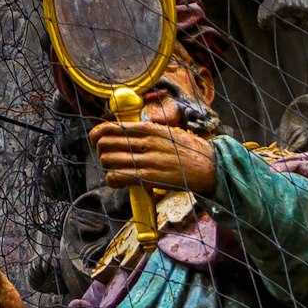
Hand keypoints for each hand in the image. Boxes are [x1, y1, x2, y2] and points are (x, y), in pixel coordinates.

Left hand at [90, 116, 219, 196]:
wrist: (210, 167)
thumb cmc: (189, 151)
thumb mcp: (167, 133)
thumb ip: (146, 132)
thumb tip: (124, 133)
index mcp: (148, 129)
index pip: (110, 127)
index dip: (96, 134)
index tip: (96, 140)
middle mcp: (145, 142)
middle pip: (105, 143)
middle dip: (100, 151)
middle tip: (107, 157)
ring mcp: (147, 160)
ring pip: (108, 160)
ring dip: (106, 166)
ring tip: (115, 170)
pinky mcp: (149, 177)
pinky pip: (118, 176)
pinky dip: (112, 179)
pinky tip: (118, 180)